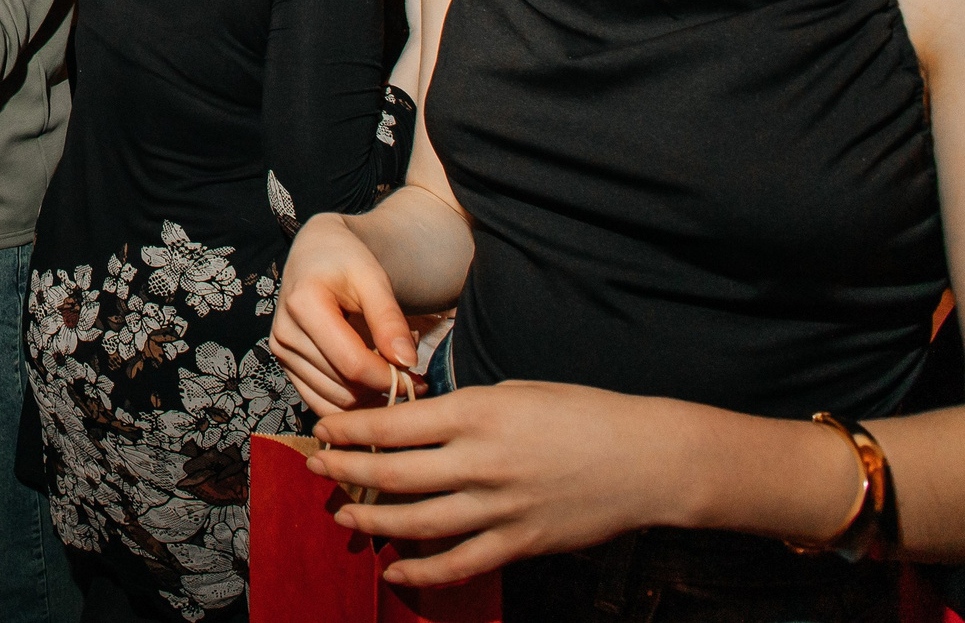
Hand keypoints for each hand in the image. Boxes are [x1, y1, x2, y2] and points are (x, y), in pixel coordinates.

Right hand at [269, 213, 420, 417]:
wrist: (315, 251)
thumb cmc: (345, 259)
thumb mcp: (374, 279)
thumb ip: (389, 320)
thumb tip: (407, 363)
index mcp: (304, 305)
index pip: (352, 363)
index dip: (388, 378)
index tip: (417, 378)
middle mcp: (285, 333)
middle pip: (342, 386)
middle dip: (381, 388)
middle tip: (409, 377)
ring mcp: (281, 351)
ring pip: (332, 401)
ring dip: (367, 398)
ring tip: (389, 375)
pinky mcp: (283, 363)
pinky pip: (318, 401)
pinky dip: (348, 404)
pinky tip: (370, 387)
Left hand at [304, 382, 684, 586]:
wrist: (646, 458)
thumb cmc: (581, 413)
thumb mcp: (514, 392)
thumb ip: (462, 411)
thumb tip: (412, 427)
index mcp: (478, 412)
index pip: (394, 423)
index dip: (350, 429)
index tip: (325, 428)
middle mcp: (482, 461)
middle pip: (394, 473)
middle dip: (347, 471)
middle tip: (317, 466)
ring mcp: (501, 506)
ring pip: (418, 521)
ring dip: (373, 520)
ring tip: (343, 514)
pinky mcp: (521, 542)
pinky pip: (460, 563)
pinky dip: (422, 571)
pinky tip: (395, 568)